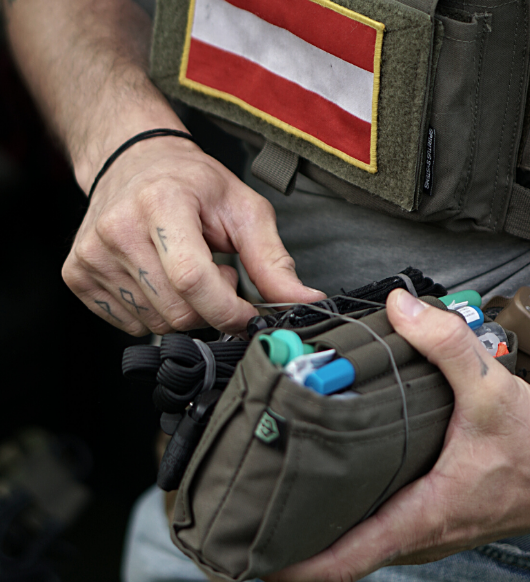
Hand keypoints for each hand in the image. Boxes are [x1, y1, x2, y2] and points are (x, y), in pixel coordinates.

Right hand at [63, 135, 323, 334]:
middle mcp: (118, 228)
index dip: (229, 309)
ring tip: (185, 269)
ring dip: (184, 309)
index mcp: (161, 203)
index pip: (194, 279)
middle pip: (179, 312)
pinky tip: (159, 279)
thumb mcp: (244, 211)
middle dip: (211, 307)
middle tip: (214, 271)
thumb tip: (307, 303)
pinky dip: (156, 313)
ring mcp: (92, 254)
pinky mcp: (77, 275)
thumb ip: (274, 262)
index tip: (248, 313)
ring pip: (157, 324)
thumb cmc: (193, 185)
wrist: (133, 163)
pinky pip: (131, 324)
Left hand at [264, 289, 529, 581]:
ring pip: (362, 543)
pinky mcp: (438, 517)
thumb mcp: (492, 388)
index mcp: (425, 515)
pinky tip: (337, 481)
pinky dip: (352, 516)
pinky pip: (383, 528)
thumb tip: (398, 306)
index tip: (250, 555)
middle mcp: (421, 533)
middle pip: (342, 555)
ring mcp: (430, 530)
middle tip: (250, 511)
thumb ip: (446, 343)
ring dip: (322, 529)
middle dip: (295, 542)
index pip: (346, 561)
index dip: (293, 565)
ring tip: (281, 494)